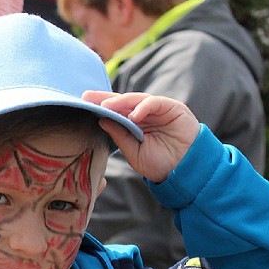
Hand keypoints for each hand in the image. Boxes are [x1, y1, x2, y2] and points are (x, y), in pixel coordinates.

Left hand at [83, 91, 200, 182]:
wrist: (185, 171)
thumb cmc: (161, 164)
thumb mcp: (134, 152)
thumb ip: (119, 135)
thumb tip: (102, 120)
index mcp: (135, 124)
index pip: (115, 111)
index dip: (100, 106)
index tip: (82, 104)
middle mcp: (145, 114)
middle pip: (122, 102)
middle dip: (104, 99)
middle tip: (87, 98)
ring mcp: (158, 109)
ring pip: (136, 100)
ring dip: (121, 102)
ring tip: (106, 107)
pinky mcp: (172, 107)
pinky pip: (155, 102)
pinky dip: (143, 107)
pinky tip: (133, 115)